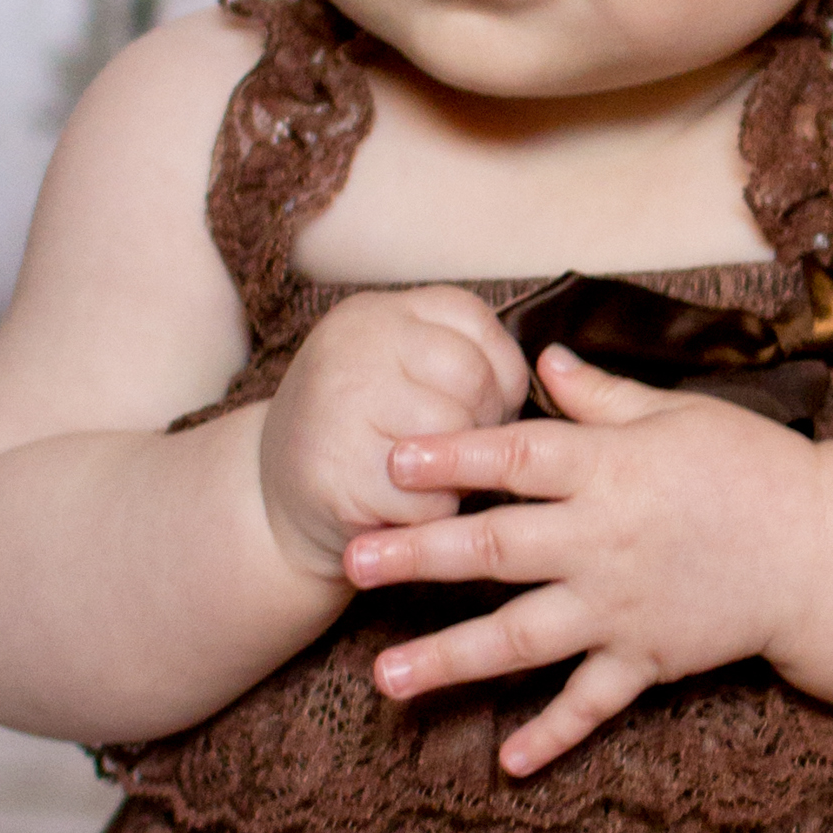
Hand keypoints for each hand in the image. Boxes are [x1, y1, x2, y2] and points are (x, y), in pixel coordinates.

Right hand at [258, 288, 529, 584]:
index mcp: (375, 314)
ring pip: (453, 439)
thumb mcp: (398, 370)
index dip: (502, 374)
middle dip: (486, 427)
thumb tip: (560, 376)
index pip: (474, 324)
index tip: (490, 405)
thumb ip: (462, 357)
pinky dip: (431, 518)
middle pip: (471, 379)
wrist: (272, 501)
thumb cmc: (362, 435)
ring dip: (460, 475)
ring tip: (431, 480)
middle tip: (462, 454)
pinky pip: (428, 501)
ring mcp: (338, 409)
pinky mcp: (336, 477)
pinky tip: (404, 511)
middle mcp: (351, 348)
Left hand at [342, 345, 822, 775]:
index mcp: (610, 470)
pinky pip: (591, 704)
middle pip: (495, 548)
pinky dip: (551, 735)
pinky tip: (503, 761)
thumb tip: (541, 360)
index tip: (389, 459)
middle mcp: (604, 541)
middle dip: (418, 557)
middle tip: (351, 565)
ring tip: (384, 678)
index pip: (514, 457)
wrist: (824, 551)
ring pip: (522, 637)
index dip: (450, 456)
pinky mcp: (648, 659)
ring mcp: (622, 608)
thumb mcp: (680, 414)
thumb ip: (601, 398)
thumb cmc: (752, 468)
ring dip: (451, 658)